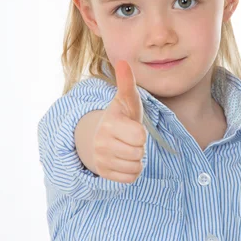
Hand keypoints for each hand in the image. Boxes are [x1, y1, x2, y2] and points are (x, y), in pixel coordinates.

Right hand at [92, 60, 146, 182]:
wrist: (100, 136)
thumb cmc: (121, 116)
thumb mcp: (126, 100)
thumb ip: (127, 83)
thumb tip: (123, 61)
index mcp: (110, 122)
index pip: (139, 137)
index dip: (141, 133)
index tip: (132, 128)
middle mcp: (102, 141)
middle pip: (138, 152)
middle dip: (139, 147)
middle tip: (129, 139)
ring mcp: (101, 158)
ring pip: (134, 166)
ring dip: (136, 159)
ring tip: (127, 148)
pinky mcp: (103, 172)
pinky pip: (129, 178)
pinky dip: (131, 171)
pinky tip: (124, 160)